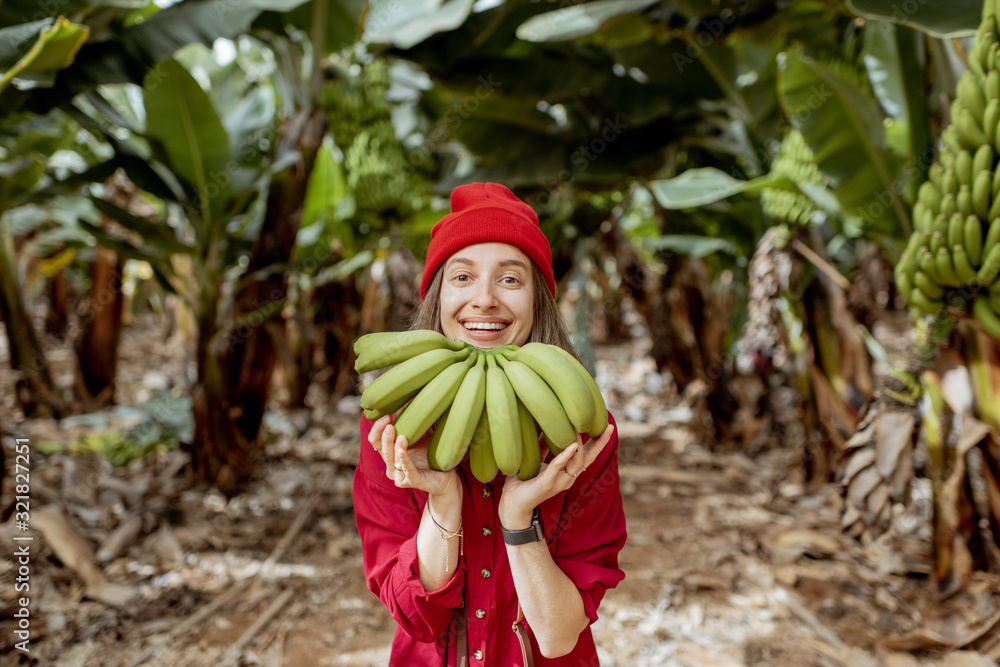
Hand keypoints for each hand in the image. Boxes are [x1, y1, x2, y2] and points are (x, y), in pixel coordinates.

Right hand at [368, 415, 459, 496]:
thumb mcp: (422, 435)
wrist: (445, 476)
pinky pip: (406, 469)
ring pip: (391, 458)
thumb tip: (410, 399)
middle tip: (388, 420)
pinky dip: (403, 459)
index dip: (377, 428)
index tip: (386, 414)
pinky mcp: (411, 481)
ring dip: (392, 443)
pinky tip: (402, 450)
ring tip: (396, 430)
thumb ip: (414, 422)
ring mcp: (399, 475)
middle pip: (380, 448)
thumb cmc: (430, 455)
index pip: (375, 440)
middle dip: (382, 433)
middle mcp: (391, 465)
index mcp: (390, 453)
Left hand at [498, 423, 614, 529]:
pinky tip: (572, 445)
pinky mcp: (548, 483)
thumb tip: (548, 423)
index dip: (597, 441)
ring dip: (580, 444)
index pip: (587, 454)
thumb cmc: (523, 480)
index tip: (605, 425)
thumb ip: (544, 444)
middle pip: (589, 458)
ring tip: (579, 427)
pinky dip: (565, 455)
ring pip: (577, 462)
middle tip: (609, 427)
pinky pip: (558, 467)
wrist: (511, 503)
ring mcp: (560, 481)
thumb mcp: (536, 458)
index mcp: (567, 471)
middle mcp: (568, 477)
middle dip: (600, 443)